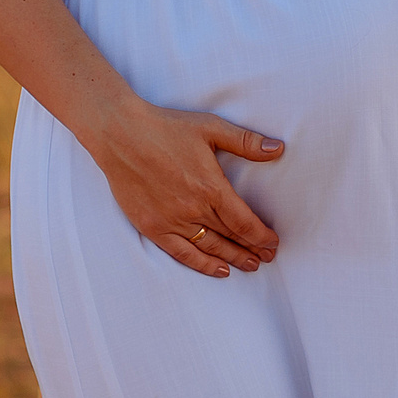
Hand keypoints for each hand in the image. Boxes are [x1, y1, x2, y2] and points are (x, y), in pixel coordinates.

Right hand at [82, 101, 283, 275]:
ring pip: (210, 248)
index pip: (244, 222)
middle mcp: (193, 209)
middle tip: (268, 257)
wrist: (120, 135)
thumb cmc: (166, 128)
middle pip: (230, 238)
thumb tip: (278, 148)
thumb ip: (245, 141)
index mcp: (211, 187)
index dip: (262, 235)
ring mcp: (172, 221)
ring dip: (233, 259)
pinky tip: (218, 270)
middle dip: (253, 249)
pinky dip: (202, 264)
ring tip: (250, 265)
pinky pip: (182, 253)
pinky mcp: (152, 227)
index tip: (273, 242)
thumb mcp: (211, 127)